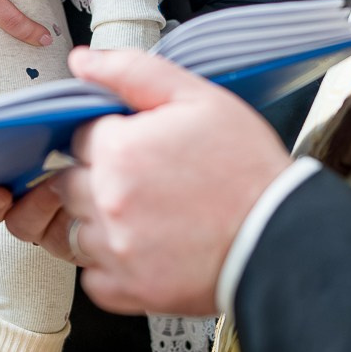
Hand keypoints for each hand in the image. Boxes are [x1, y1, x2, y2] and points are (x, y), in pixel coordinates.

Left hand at [2, 48, 290, 315]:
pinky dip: (110, 265)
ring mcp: (115, 250)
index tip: (140, 147)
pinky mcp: (128, 290)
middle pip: (69, 182)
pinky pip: (93, 277)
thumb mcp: (199, 98)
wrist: (281, 238)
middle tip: (147, 180)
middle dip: (99, 177)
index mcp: (119, 151)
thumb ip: (133, 71)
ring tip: (147, 215)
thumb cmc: (247, 169)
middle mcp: (107, 202)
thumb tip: (83, 60)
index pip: (79, 137)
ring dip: (99, 220)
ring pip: (75, 229)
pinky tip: (145, 248)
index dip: (111, 138)